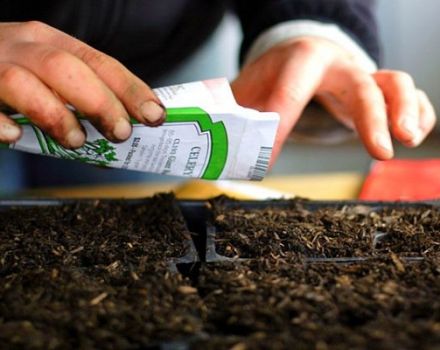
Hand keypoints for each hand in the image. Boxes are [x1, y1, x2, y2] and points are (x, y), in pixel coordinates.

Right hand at [0, 21, 164, 147]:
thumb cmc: (14, 75)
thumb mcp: (50, 75)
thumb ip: (80, 96)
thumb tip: (122, 132)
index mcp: (51, 43)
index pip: (100, 63)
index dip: (130, 89)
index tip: (154, 114)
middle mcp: (23, 48)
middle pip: (66, 68)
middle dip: (100, 102)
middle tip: (121, 133)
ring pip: (22, 83)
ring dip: (55, 115)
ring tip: (75, 141)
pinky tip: (14, 136)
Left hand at [231, 37, 435, 162]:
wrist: (303, 59)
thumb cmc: (275, 76)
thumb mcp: (248, 90)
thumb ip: (234, 116)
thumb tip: (215, 150)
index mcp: (301, 58)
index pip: (293, 88)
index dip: (282, 122)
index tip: (269, 159)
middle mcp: (338, 63)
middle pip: (361, 84)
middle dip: (371, 118)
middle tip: (378, 152)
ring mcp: (362, 75)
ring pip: (395, 83)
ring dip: (406, 111)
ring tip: (406, 141)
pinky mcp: (378, 91)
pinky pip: (409, 96)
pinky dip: (418, 114)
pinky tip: (412, 136)